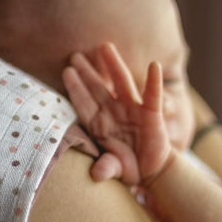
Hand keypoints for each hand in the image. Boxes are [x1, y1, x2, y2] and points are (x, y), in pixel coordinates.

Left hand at [61, 42, 172, 184]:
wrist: (151, 171)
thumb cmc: (127, 167)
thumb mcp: (115, 168)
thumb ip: (107, 167)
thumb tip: (97, 175)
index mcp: (100, 124)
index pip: (84, 104)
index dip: (76, 88)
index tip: (67, 72)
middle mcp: (114, 112)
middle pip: (98, 88)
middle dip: (88, 71)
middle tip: (75, 54)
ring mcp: (132, 110)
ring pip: (121, 83)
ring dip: (114, 65)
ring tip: (105, 47)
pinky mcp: (152, 114)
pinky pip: (153, 95)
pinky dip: (154, 82)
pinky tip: (154, 66)